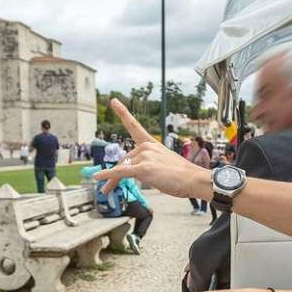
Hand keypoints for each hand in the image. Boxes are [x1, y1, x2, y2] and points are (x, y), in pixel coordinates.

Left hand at [92, 99, 211, 198]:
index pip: (134, 125)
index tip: (114, 101)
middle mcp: (146, 147)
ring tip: (107, 190)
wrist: (194, 179)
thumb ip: (146, 164)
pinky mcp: (144, 168)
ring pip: (121, 169)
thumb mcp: (162, 164)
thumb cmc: (181, 175)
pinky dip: (107, 176)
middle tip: (106, 187)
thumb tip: (130, 172)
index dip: (122, 112)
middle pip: (123, 160)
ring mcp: (145, 156)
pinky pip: (120, 172)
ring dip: (112, 181)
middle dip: (114, 173)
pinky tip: (97, 178)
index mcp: (151, 144)